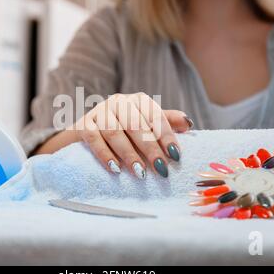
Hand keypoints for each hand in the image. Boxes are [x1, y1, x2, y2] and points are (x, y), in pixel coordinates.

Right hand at [70, 93, 192, 178]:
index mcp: (138, 100)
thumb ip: (166, 122)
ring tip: (140, 173)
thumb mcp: (146, 124)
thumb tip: (189, 124)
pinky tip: (116, 169)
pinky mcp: (84, 125)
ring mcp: (99, 112)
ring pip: (114, 132)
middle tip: (161, 169)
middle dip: (150, 148)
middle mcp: (118, 102)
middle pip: (135, 124)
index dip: (166, 135)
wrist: (89, 132)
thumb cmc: (125, 130)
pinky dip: (105, 155)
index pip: (154, 115)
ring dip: (128, 154)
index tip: (175, 155)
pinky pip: (95, 139)